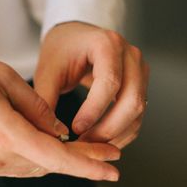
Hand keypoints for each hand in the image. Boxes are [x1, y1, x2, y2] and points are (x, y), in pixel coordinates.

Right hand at [0, 51, 120, 180]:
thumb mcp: (3, 77)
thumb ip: (37, 107)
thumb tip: (59, 130)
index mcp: (3, 132)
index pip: (56, 156)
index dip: (88, 164)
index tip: (114, 168)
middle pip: (48, 164)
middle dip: (78, 159)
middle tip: (106, 149)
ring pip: (32, 167)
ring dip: (56, 158)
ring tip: (79, 144)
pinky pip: (14, 166)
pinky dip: (34, 157)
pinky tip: (44, 142)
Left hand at [34, 22, 148, 148]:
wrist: (76, 39)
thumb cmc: (62, 50)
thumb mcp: (47, 71)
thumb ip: (46, 100)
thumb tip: (50, 134)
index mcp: (107, 44)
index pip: (109, 81)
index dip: (94, 110)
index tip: (76, 128)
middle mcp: (130, 55)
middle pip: (132, 99)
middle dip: (109, 128)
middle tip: (84, 144)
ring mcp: (139, 70)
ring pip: (138, 111)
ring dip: (117, 134)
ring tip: (90, 146)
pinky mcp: (141, 85)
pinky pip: (138, 115)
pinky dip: (122, 133)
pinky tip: (102, 143)